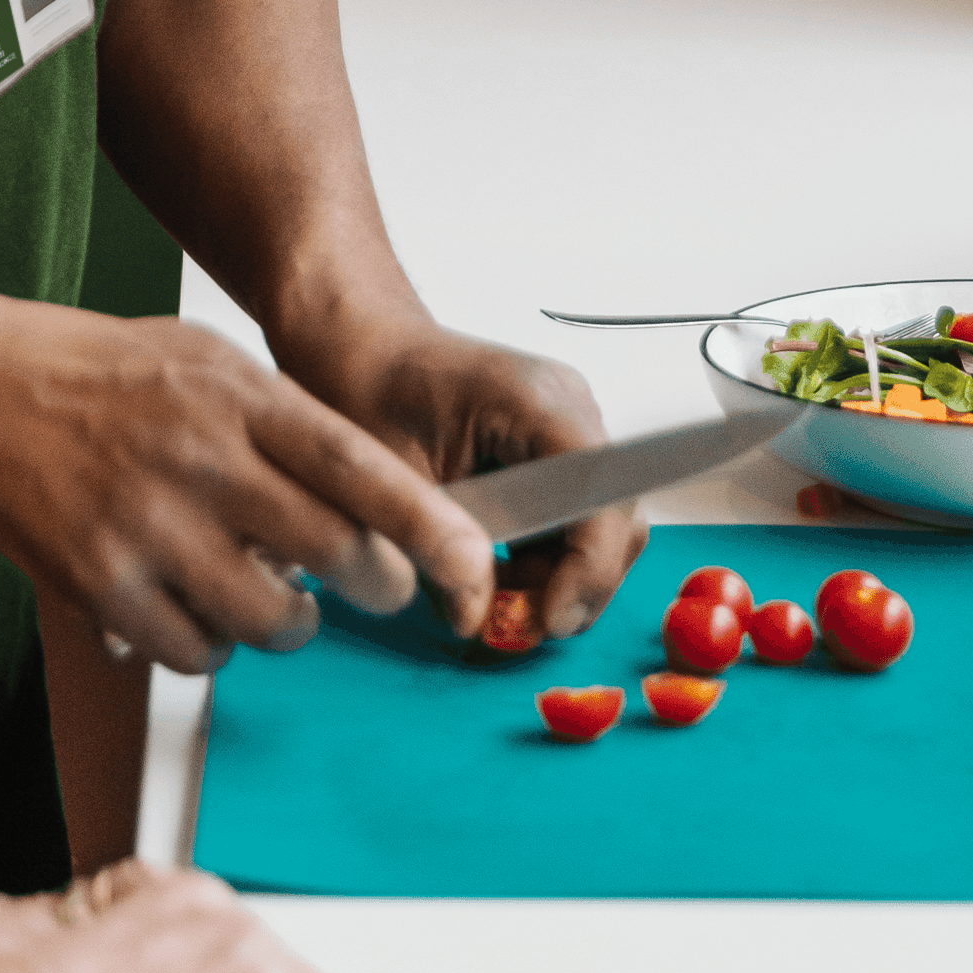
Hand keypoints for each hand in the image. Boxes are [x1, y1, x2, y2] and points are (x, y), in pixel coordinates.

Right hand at [0, 302, 495, 668]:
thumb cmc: (93, 372)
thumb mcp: (204, 357)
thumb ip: (284, 422)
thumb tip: (367, 500)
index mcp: (235, 396)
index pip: (360, 469)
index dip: (430, 528)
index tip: (473, 566)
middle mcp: (198, 461)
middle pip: (334, 555)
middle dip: (375, 586)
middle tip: (373, 585)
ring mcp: (147, 529)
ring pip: (270, 621)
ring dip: (289, 624)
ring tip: (263, 588)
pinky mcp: (101, 586)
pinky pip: (194, 654)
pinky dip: (208, 645)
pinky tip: (190, 602)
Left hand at [283, 316, 642, 644]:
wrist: (357, 344)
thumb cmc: (366, 386)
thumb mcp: (393, 480)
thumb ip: (439, 549)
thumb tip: (479, 620)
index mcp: (536, 402)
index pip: (603, 494)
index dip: (589, 568)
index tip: (547, 618)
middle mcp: (569, 410)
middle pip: (615, 519)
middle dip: (575, 585)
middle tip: (515, 627)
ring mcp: (568, 429)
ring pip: (601, 528)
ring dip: (558, 579)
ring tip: (496, 606)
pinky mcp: (554, 451)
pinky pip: (575, 519)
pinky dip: (545, 561)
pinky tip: (496, 577)